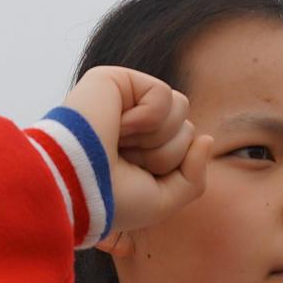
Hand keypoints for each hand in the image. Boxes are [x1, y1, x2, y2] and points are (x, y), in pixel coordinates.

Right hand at [63, 67, 209, 236]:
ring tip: (121, 144)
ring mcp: (122, 101)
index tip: (131, 181)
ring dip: (157, 138)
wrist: (75, 185)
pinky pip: (163, 95)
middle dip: (165, 154)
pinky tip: (117, 125)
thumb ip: (193, 179)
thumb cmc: (109, 200)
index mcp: (138, 150)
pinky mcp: (115, 80)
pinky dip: (146, 118)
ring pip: (180, 108)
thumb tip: (207, 138)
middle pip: (186, 129)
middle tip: (125, 162)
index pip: (184, 147)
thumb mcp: (162, 202)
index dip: (169, 169)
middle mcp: (131, 124)